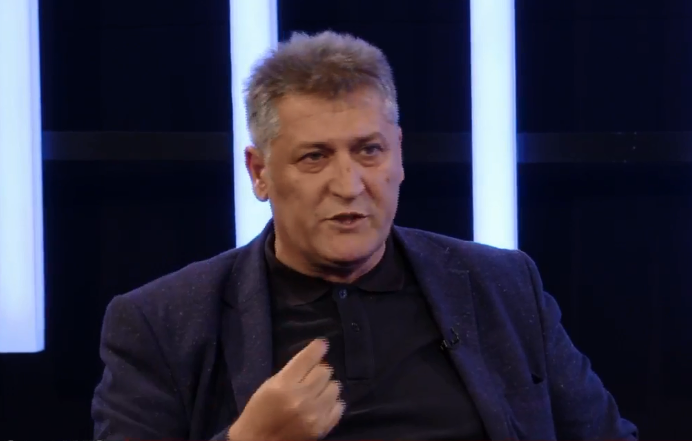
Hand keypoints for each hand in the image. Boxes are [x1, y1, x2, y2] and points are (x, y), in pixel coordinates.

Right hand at [228, 339, 343, 440]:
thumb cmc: (260, 411)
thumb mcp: (270, 385)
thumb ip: (292, 371)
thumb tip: (316, 357)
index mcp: (284, 385)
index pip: (308, 358)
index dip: (317, 348)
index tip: (322, 345)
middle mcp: (301, 398)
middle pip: (325, 371)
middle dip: (319, 372)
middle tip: (311, 378)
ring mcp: (314, 414)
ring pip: (335, 387)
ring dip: (326, 387)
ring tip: (316, 393)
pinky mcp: (322, 427)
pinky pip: (339, 406)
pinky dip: (332, 404)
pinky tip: (322, 406)